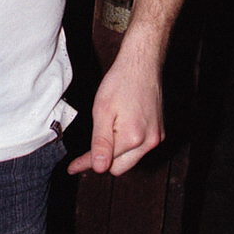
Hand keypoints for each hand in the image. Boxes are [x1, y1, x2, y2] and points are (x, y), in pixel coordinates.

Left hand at [67, 46, 163, 176]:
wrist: (142, 65)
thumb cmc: (120, 83)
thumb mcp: (102, 111)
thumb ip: (100, 142)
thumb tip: (98, 167)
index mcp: (133, 138)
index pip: (106, 163)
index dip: (86, 163)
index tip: (73, 167)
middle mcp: (149, 142)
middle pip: (120, 167)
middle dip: (104, 159)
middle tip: (88, 147)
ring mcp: (157, 137)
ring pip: (130, 159)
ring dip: (117, 151)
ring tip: (109, 128)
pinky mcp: (160, 132)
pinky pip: (140, 148)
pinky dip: (128, 143)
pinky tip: (121, 126)